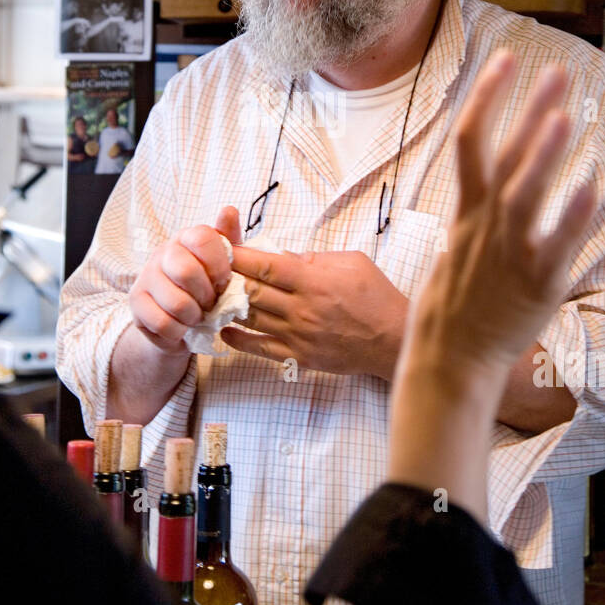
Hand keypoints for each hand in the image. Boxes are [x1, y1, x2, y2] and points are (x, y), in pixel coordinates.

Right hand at [128, 206, 241, 354]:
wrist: (178, 318)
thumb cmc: (205, 286)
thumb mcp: (224, 263)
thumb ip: (229, 239)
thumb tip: (229, 210)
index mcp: (186, 238)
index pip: (202, 238)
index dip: (219, 265)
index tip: (224, 282)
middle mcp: (163, 252)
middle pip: (186, 271)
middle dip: (206, 295)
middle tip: (211, 303)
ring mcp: (145, 276)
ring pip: (177, 303)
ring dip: (194, 317)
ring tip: (197, 316)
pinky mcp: (135, 302)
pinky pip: (162, 323)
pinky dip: (179, 332)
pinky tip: (182, 327)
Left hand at [220, 248, 408, 378]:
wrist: (393, 340)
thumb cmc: (376, 296)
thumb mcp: (351, 262)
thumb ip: (313, 258)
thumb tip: (282, 255)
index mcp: (314, 281)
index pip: (266, 266)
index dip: (240, 256)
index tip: (222, 248)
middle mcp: (302, 309)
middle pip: (252, 292)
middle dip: (228, 279)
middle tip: (211, 271)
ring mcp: (299, 336)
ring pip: (252, 319)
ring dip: (229, 308)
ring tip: (212, 297)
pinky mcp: (299, 357)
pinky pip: (260, 348)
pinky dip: (239, 339)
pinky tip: (226, 330)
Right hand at [387, 50, 598, 512]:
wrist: (449, 362)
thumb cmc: (451, 309)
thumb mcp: (454, 250)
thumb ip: (474, 217)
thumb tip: (487, 189)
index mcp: (465, 215)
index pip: (469, 142)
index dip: (486, 98)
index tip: (504, 62)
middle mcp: (485, 227)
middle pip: (504, 156)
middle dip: (528, 110)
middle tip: (554, 72)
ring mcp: (509, 253)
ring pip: (525, 193)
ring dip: (545, 153)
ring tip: (567, 115)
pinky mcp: (537, 282)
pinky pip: (558, 242)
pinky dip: (574, 212)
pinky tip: (593, 184)